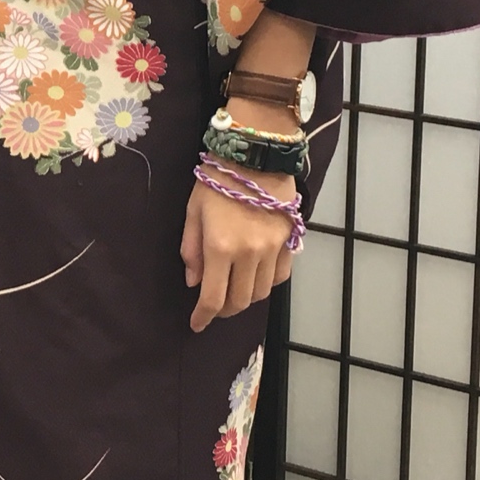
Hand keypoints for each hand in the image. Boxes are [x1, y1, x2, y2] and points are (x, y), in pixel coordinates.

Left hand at [181, 170, 294, 333]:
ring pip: (262, 292)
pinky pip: (280, 276)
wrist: (255, 154)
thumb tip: (194, 282)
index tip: (196, 324)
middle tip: (214, 306)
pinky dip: (267, 283)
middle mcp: (249, 254)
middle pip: (240, 300)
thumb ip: (191, 250)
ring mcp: (273, 249)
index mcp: (220, 247)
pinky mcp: (289, 241)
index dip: (203, 317)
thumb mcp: (193, 212)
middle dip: (224, 310)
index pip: (213, 297)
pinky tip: (255, 277)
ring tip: (234, 291)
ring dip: (246, 298)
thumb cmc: (217, 180)